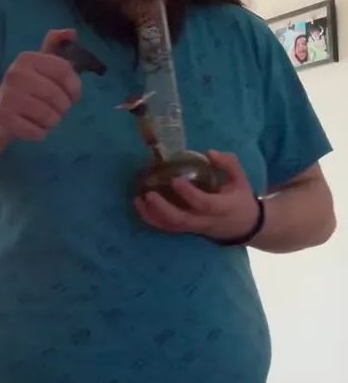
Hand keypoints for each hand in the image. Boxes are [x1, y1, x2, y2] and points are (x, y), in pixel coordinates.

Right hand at [0, 29, 81, 141]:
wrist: (0, 113)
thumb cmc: (28, 87)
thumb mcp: (40, 64)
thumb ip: (55, 45)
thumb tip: (72, 32)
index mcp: (27, 58)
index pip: (64, 70)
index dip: (75, 87)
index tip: (74, 95)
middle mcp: (15, 74)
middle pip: (58, 96)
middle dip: (63, 107)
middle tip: (57, 109)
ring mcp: (9, 96)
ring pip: (49, 116)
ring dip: (53, 121)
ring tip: (47, 118)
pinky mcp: (5, 118)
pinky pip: (37, 131)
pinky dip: (41, 133)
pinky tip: (34, 127)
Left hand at [135, 151, 259, 242]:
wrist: (245, 225)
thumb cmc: (240, 198)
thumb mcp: (240, 179)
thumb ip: (228, 164)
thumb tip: (209, 152)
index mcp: (222, 207)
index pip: (204, 203)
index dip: (189, 193)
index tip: (175, 179)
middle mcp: (206, 220)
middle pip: (181, 220)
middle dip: (163, 208)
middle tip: (149, 193)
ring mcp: (195, 228)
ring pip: (171, 227)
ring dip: (152, 215)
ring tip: (138, 199)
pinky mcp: (187, 230)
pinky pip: (168, 228)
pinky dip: (152, 219)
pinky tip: (140, 206)